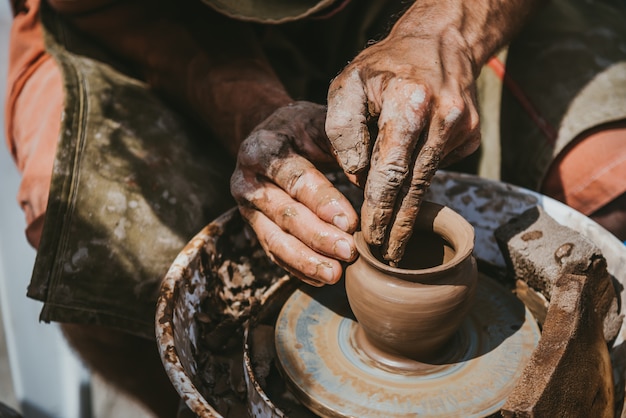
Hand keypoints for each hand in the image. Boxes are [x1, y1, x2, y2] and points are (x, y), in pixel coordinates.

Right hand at [231, 102, 358, 285]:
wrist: (267, 134)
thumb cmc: (301, 129)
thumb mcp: (319, 125)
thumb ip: (343, 149)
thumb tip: (374, 184)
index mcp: (263, 150)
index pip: (296, 180)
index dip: (323, 203)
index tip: (351, 223)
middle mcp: (248, 181)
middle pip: (284, 214)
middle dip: (318, 237)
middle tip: (348, 253)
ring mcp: (247, 208)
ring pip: (275, 240)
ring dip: (306, 261)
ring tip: (335, 275)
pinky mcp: (253, 227)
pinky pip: (273, 253)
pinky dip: (297, 268)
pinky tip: (321, 279)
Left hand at [326, 6, 481, 264]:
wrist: (440, 43)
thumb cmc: (384, 67)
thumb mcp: (348, 86)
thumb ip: (343, 132)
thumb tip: (358, 179)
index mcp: (409, 102)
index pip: (391, 170)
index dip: (380, 209)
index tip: (371, 238)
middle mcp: (444, 118)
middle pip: (416, 186)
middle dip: (400, 225)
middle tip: (385, 255)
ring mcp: (464, 129)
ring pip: (428, 181)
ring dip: (409, 209)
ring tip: (394, 238)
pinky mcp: (473, 137)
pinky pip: (439, 167)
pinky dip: (420, 174)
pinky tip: (409, 170)